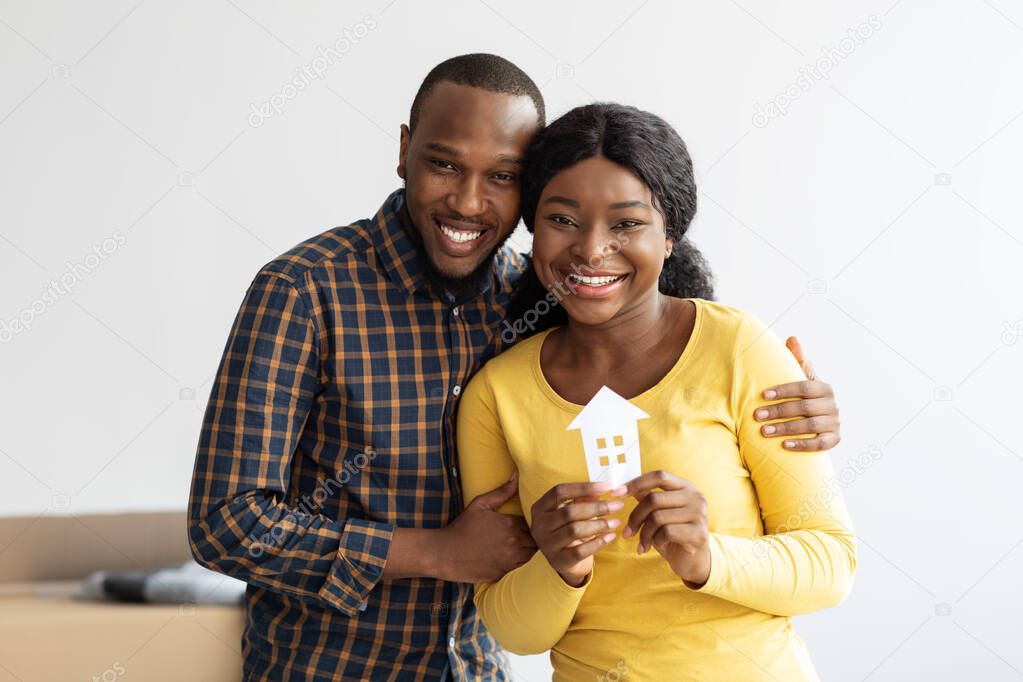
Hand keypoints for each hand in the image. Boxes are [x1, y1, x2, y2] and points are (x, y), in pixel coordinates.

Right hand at [438, 472, 536, 582]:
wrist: (446, 553)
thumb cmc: (463, 527)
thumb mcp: (480, 504)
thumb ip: (502, 491)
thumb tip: (517, 476)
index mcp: (510, 524)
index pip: (533, 522)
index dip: (532, 522)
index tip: (526, 522)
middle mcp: (514, 543)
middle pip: (536, 540)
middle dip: (534, 536)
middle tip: (527, 534)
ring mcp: (510, 560)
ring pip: (533, 556)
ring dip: (530, 550)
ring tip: (521, 545)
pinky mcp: (505, 573)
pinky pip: (522, 569)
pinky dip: (522, 563)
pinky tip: (513, 557)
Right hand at [529, 481, 624, 586]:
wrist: (563, 560)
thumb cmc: (568, 529)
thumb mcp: (571, 512)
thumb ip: (583, 500)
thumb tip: (603, 489)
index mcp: (540, 507)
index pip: (559, 491)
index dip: (583, 487)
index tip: (607, 487)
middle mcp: (539, 525)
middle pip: (569, 511)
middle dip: (597, 507)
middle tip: (617, 506)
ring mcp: (547, 544)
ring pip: (574, 530)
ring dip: (599, 525)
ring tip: (616, 522)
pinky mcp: (558, 560)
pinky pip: (580, 551)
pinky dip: (598, 543)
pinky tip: (610, 537)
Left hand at [622, 470, 709, 588]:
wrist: (693, 561)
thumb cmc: (673, 534)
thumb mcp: (658, 513)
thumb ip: (647, 497)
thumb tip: (624, 486)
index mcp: (686, 487)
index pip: (659, 476)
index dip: (636, 483)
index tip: (617, 493)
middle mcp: (695, 497)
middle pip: (654, 499)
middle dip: (635, 517)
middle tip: (627, 532)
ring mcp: (699, 514)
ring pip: (657, 517)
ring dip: (644, 533)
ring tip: (642, 543)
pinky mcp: (699, 533)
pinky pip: (667, 532)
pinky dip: (656, 541)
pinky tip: (659, 546)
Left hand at [753, 335, 840, 450]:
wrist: (820, 422)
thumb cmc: (804, 397)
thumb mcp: (801, 378)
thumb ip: (797, 360)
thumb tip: (792, 338)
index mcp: (824, 388)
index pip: (804, 387)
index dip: (783, 391)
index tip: (763, 395)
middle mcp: (833, 405)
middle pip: (805, 408)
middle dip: (779, 411)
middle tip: (757, 416)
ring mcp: (835, 423)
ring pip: (810, 426)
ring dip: (785, 429)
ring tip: (764, 431)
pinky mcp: (835, 439)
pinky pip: (819, 444)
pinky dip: (802, 444)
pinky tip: (784, 445)